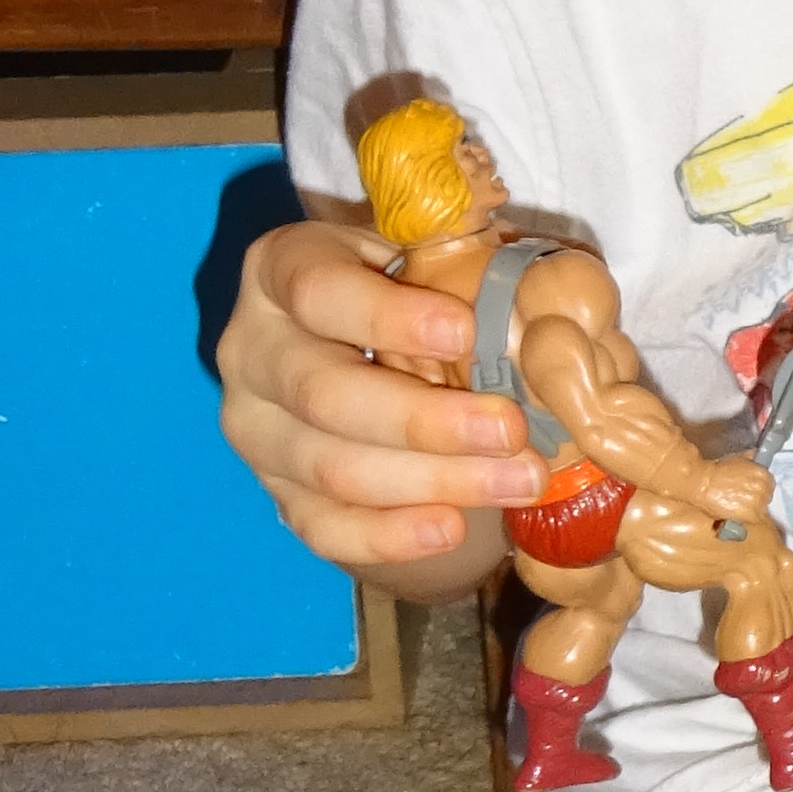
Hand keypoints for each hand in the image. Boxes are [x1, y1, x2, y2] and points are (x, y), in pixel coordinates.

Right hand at [217, 219, 536, 582]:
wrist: (371, 351)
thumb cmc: (414, 292)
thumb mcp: (427, 255)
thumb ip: (461, 262)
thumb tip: (541, 295)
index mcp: (280, 268)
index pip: (317, 290)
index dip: (389, 316)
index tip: (467, 333)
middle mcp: (252, 348)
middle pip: (323, 393)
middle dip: (424, 421)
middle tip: (511, 431)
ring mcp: (256, 428)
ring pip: (331, 467)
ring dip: (431, 481)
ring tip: (516, 481)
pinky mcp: (276, 491)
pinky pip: (322, 527)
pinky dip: (387, 536)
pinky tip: (452, 527)